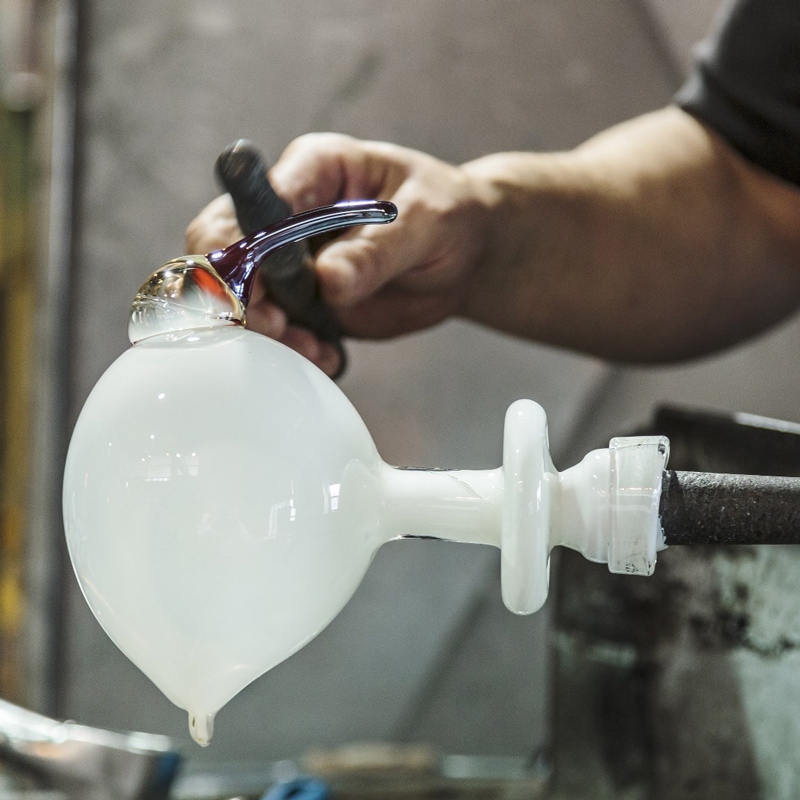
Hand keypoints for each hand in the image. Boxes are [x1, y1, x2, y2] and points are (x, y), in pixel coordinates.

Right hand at [186, 133, 493, 375]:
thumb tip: (328, 282)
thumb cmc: (449, 215)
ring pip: (240, 298)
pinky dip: (290, 350)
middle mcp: (288, 212)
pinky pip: (276, 328)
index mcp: (312, 171)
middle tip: (281, 331)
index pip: (247, 206)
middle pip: (221, 252)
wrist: (466, 254)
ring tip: (313, 350)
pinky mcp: (303, 299)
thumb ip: (377, 250)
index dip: (238, 255)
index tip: (259, 299)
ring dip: (266, 333)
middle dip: (240, 300)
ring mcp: (290, 259)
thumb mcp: (427, 222)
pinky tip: (324, 357)